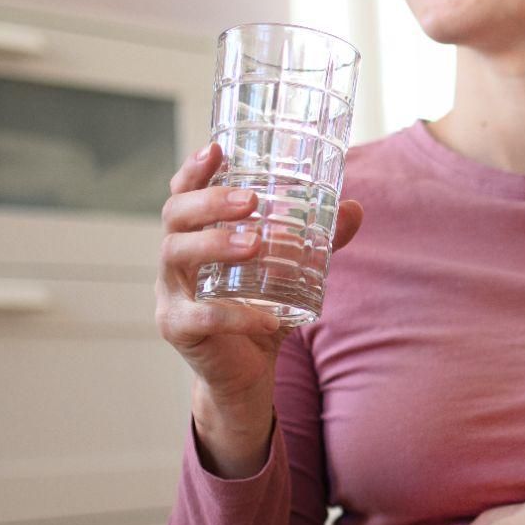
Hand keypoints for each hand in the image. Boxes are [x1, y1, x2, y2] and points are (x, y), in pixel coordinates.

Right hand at [155, 139, 365, 400]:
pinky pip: (201, 317)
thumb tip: (354, 208)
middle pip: (174, 217)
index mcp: (195, 238)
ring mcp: (170, 294)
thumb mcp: (290, 274)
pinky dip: (235, 316)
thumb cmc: (259, 312)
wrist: (246, 375)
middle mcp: (176, 261)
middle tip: (250, 200)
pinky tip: (265, 318)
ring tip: (255, 244)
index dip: (193, 171)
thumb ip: (318, 244)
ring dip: (215, 244)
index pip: (183, 195)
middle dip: (208, 202)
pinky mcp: (178, 329)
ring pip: (175, 256)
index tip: (216, 149)